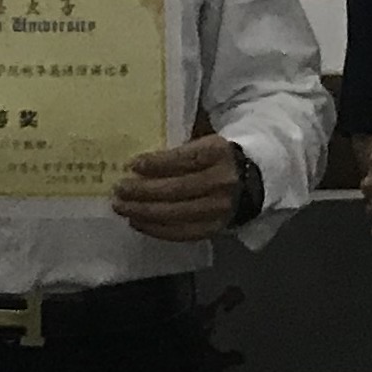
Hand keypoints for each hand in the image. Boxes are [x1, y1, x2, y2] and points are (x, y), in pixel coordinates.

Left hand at [115, 132, 245, 243]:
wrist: (252, 181)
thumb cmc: (216, 155)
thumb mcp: (205, 139)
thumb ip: (179, 144)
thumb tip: (139, 155)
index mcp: (218, 152)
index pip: (184, 160)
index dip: (157, 164)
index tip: (132, 164)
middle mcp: (222, 181)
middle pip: (177, 189)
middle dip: (143, 191)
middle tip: (119, 190)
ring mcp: (219, 208)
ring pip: (176, 214)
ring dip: (144, 212)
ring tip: (121, 207)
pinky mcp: (215, 228)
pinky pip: (182, 233)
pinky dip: (156, 229)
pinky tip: (137, 221)